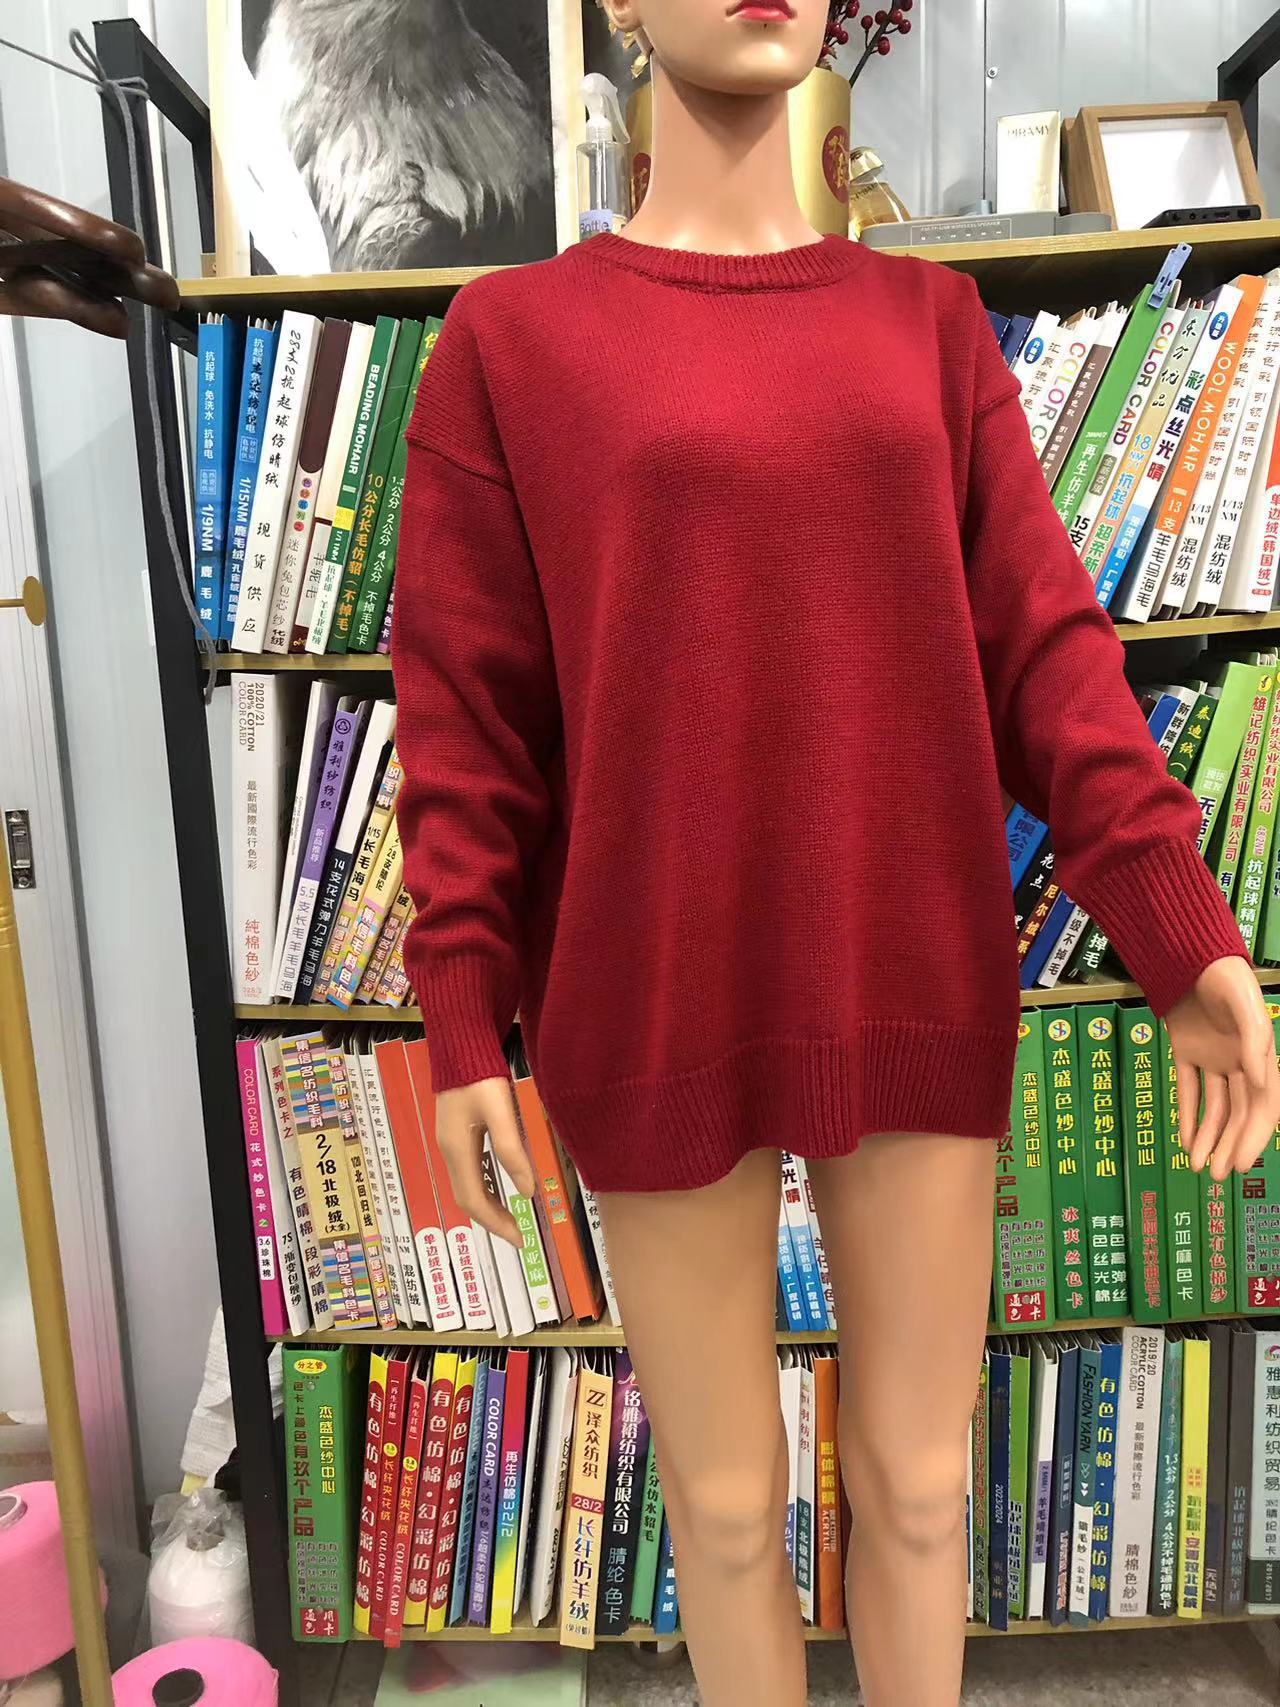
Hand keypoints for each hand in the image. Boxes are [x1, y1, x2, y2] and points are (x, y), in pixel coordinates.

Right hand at [435, 1076, 535, 1248]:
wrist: (460, 1047)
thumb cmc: (480, 1076)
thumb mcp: (501, 1112)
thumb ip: (512, 1151)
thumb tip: (528, 1191)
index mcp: (458, 1150)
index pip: (474, 1200)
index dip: (496, 1223)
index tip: (519, 1239)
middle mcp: (449, 1151)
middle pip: (468, 1198)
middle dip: (492, 1219)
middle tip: (519, 1233)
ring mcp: (450, 1142)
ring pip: (467, 1185)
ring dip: (489, 1204)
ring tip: (512, 1216)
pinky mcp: (456, 1134)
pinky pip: (469, 1171)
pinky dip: (485, 1186)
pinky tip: (501, 1185)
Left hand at [1165, 958, 1279, 1180]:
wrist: (1188, 954)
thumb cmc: (1225, 976)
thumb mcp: (1247, 1005)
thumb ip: (1255, 1042)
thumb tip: (1257, 1082)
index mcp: (1261, 1056)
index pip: (1262, 1107)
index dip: (1253, 1137)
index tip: (1241, 1163)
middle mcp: (1240, 1062)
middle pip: (1238, 1113)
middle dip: (1229, 1145)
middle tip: (1216, 1176)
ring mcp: (1213, 1058)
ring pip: (1214, 1108)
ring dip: (1208, 1137)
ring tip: (1197, 1166)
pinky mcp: (1186, 1051)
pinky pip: (1189, 1090)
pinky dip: (1188, 1115)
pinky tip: (1185, 1141)